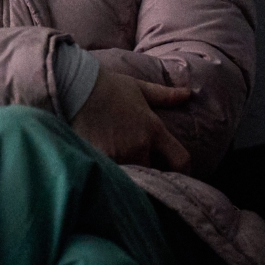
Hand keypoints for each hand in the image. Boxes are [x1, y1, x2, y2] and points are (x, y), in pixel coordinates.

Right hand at [70, 68, 192, 171]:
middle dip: (150, 174)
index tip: (177, 175)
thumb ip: (164, 95)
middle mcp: (140, 145)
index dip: (183, 172)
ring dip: (130, 178)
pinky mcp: (100, 160)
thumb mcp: (138, 87)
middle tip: (144, 173)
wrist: (76, 86)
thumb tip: (188, 93)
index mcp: (154, 129)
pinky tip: (103, 175)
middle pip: (155, 174)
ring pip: (132, 179)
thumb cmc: (107, 85)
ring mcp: (120, 154)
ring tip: (123, 178)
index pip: (180, 160)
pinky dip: (109, 177)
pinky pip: (110, 177)